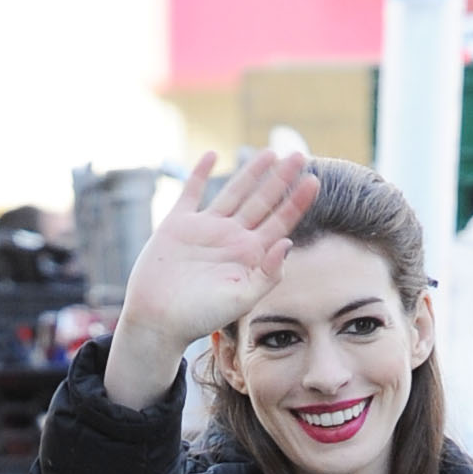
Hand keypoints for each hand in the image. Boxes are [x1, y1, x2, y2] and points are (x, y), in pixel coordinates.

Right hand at [104, 148, 318, 409]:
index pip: (280, 223)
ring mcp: (205, 228)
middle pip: (262, 202)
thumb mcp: (241, 300)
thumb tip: (287, 242)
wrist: (158, 320)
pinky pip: (191, 192)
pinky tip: (212, 155)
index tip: (314, 180)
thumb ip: (267, 274)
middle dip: (281, 179)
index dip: (297, 202)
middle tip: (299, 155)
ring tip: (270, 153)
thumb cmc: (200, 317)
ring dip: (252, 172)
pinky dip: (199, 173)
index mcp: (249, 256)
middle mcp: (231, 238)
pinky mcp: (178, 223)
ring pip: (234, 192)